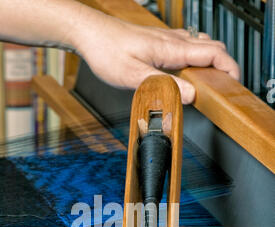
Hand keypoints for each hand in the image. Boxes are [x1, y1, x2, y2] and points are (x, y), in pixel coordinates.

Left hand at [72, 14, 239, 103]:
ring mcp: (167, 40)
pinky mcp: (159, 42)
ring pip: (201, 46)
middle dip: (225, 66)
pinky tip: (187, 72)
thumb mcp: (133, 75)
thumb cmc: (106, 51)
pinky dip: (197, 58)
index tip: (234, 84)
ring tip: (208, 84)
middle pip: (213, 47)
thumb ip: (164, 85)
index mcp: (171, 49)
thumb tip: (190, 96)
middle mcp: (173, 41)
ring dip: (211, 62)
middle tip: (223, 88)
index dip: (230, 68)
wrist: (90, 33)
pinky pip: (187, 47)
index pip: (214, 53)